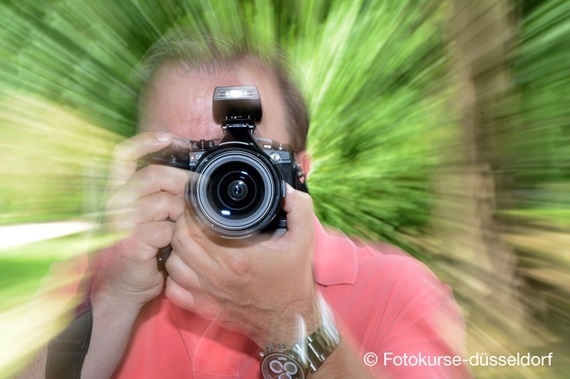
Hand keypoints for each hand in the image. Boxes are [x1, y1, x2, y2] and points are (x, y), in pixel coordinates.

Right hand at [91, 131, 189, 308]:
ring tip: (181, 227)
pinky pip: (168, 229)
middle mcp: (115, 203)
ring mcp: (121, 222)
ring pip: (164, 202)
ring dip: (182, 214)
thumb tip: (190, 180)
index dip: (146, 142)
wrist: (121, 289)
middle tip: (197, 195)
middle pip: (154, 175)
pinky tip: (174, 244)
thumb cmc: (139, 252)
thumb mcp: (145, 218)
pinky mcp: (132, 242)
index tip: (169, 137)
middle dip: (182, 183)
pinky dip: (179, 236)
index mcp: (117, 192)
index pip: (123, 155)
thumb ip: (159, 197)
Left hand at [165, 184, 318, 346]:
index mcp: (237, 257)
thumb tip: (286, 190)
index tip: (200, 203)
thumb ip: (299, 209)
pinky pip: (173, 290)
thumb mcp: (304, 241)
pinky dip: (175, 276)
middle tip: (192, 216)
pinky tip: (187, 266)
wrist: (289, 322)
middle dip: (182, 223)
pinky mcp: (203, 308)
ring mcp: (207, 294)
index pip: (197, 226)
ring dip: (177, 248)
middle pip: (179, 241)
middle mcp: (217, 275)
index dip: (194, 210)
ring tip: (189, 238)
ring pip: (173, 264)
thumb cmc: (294, 283)